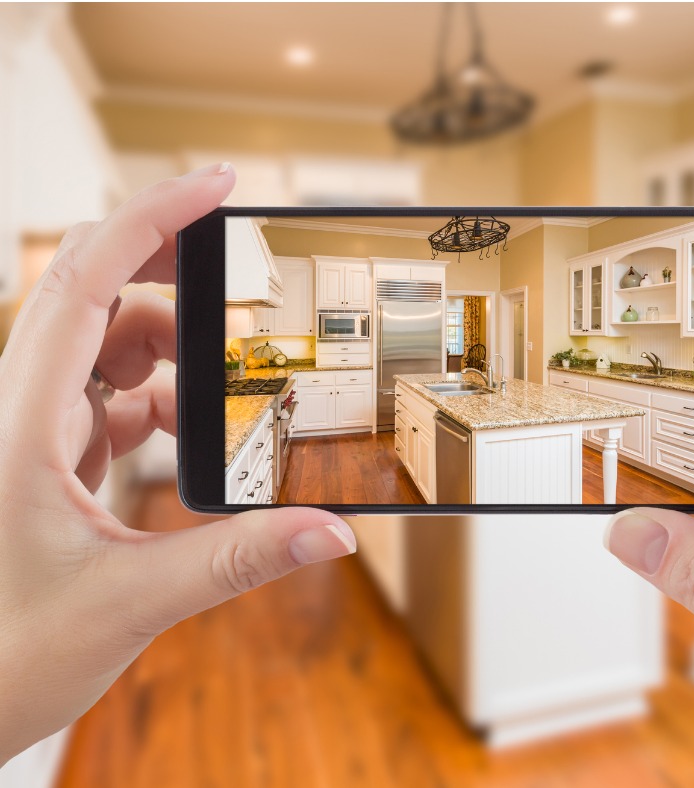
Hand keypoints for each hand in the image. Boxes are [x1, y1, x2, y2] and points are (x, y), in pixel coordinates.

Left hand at [0, 165, 355, 764]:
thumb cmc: (2, 657)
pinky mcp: (45, 459)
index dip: (147, 222)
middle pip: (90, 297)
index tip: (213, 186)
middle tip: (237, 286)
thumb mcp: (130, 603)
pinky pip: (105, 399)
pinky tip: (181, 438)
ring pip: (101, 349)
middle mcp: (17, 413)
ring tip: (219, 393)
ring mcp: (29, 433)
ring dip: (166, 356)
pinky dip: (154, 402)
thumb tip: (332, 532)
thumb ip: (238, 559)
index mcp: (18, 426)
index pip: (80, 287)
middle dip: (168, 281)